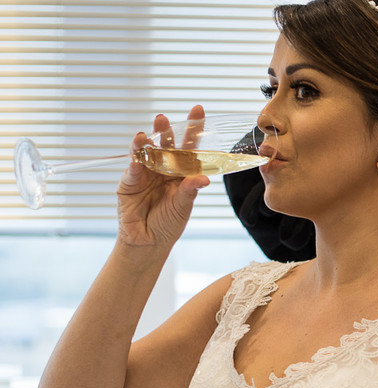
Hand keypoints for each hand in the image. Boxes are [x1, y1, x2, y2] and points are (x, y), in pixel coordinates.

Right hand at [116, 105, 209, 248]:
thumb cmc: (169, 222)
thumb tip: (204, 179)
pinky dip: (134, 166)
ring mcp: (144, 173)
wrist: (149, 241)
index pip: (189, 147)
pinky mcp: (128, 183)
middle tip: (164, 119)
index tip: (197, 110)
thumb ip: (190, 191)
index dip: (193, 129)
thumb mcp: (183, 206)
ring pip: (144, 153)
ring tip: (145, 136)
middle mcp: (162, 168)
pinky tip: (137, 161)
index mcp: (181, 171)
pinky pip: (132, 172)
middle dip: (164, 132)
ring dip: (144, 144)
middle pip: (164, 145)